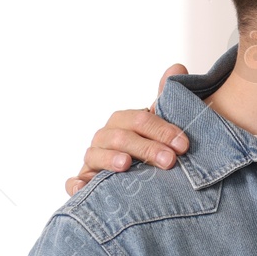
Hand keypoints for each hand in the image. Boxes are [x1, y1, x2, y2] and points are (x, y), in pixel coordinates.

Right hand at [64, 64, 192, 195]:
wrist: (136, 176)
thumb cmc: (150, 147)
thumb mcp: (160, 125)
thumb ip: (167, 99)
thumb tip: (177, 67)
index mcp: (123, 122)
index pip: (140, 119)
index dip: (161, 130)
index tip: (183, 144)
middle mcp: (105, 138)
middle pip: (120, 137)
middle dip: (145, 147)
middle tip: (169, 161)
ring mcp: (93, 160)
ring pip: (95, 155)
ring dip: (110, 158)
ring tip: (126, 164)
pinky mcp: (84, 182)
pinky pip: (73, 182)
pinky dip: (75, 184)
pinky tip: (82, 188)